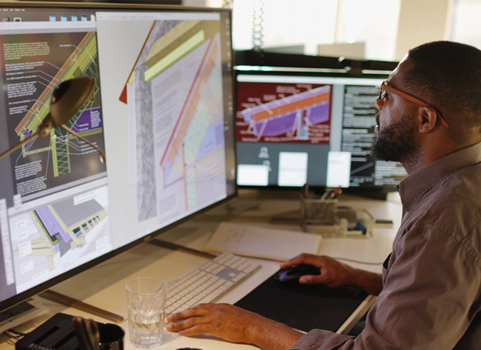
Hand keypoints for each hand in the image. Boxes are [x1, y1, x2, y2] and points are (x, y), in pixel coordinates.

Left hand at [166, 303, 301, 349]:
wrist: (255, 325)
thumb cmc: (248, 322)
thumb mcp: (235, 314)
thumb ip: (225, 315)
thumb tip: (220, 319)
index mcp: (220, 306)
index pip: (200, 307)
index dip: (189, 310)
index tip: (182, 312)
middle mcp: (215, 310)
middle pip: (193, 311)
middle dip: (180, 314)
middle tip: (170, 317)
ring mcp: (215, 317)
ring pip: (192, 319)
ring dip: (180, 323)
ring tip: (171, 326)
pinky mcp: (215, 326)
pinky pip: (198, 328)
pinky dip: (188, 330)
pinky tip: (182, 332)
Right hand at [280, 254, 382, 294]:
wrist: (353, 276)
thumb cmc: (341, 277)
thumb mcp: (326, 280)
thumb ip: (313, 280)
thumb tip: (301, 279)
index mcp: (320, 260)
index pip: (302, 259)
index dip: (292, 262)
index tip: (284, 265)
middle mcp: (321, 258)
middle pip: (303, 256)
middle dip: (293, 260)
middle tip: (284, 265)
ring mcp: (323, 260)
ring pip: (307, 258)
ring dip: (298, 261)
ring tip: (291, 266)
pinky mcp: (324, 263)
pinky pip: (311, 260)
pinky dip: (304, 263)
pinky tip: (303, 268)